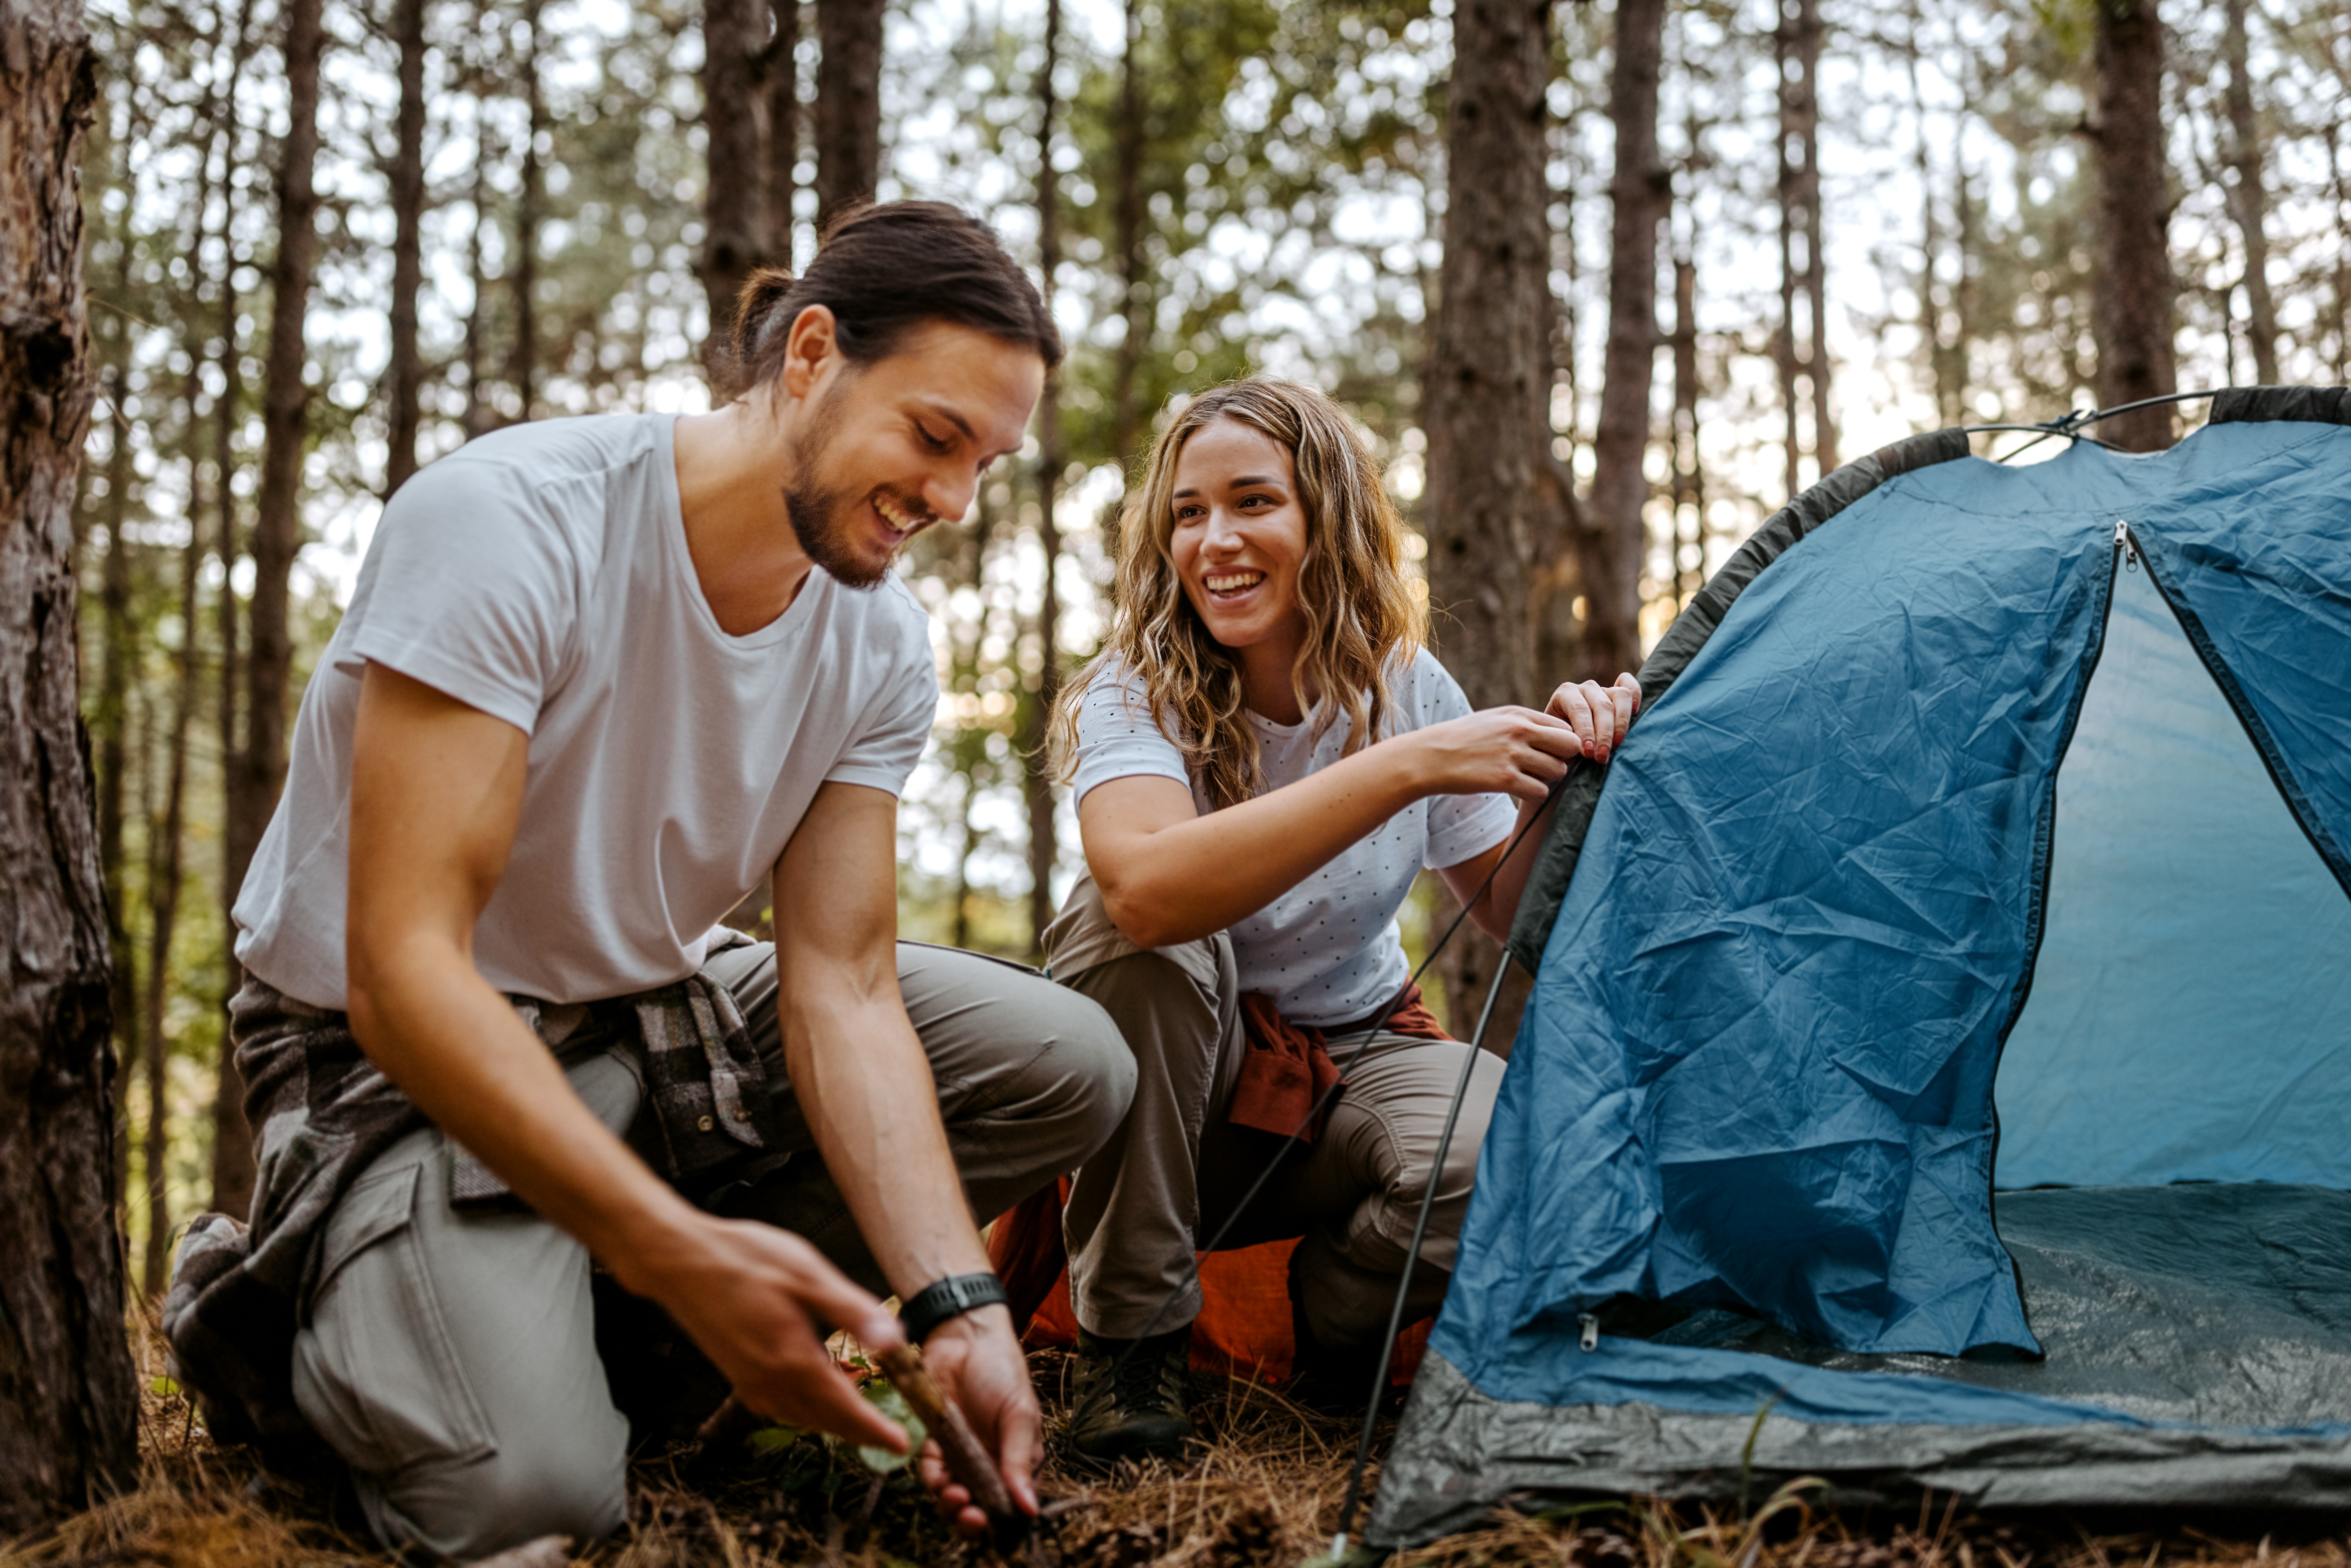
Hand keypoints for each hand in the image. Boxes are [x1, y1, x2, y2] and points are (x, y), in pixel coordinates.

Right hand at [634, 1213, 910, 1453]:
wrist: (681, 1262)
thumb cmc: (744, 1259)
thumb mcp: (808, 1274)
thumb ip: (851, 1311)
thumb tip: (893, 1342)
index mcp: (793, 1359)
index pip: (844, 1409)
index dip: (875, 1430)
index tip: (902, 1444)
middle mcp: (770, 1380)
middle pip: (825, 1420)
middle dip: (859, 1433)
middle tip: (889, 1438)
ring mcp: (749, 1381)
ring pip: (801, 1417)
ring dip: (832, 1424)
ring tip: (860, 1423)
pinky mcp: (736, 1373)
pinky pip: (779, 1406)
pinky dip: (804, 1412)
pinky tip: (813, 1399)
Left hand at [911, 1305, 1041, 1535]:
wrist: (965, 1336)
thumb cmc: (1002, 1371)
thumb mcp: (1019, 1416)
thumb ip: (1019, 1462)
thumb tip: (1030, 1510)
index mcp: (1016, 1459)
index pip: (1010, 1503)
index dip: (1000, 1519)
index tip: (989, 1520)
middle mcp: (988, 1461)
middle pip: (979, 1505)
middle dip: (970, 1517)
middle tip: (968, 1513)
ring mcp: (961, 1453)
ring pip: (952, 1494)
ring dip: (949, 1502)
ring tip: (951, 1493)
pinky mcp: (935, 1441)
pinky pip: (930, 1470)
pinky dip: (931, 1476)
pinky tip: (936, 1471)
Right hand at [1403, 706, 1584, 805]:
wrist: (1430, 757)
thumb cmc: (1463, 739)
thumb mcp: (1495, 720)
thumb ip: (1525, 724)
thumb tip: (1557, 736)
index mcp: (1519, 715)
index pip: (1566, 727)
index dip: (1564, 744)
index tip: (1552, 754)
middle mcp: (1520, 731)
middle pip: (1570, 747)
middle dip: (1563, 760)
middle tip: (1545, 768)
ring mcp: (1512, 754)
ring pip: (1558, 771)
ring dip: (1547, 779)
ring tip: (1527, 779)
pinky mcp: (1504, 779)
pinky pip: (1540, 791)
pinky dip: (1533, 794)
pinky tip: (1518, 790)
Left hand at [1543, 673, 1640, 762]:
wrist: (1563, 738)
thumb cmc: (1560, 742)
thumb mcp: (1559, 742)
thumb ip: (1569, 742)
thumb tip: (1587, 750)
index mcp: (1565, 694)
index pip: (1579, 709)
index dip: (1586, 731)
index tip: (1588, 753)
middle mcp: (1585, 688)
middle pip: (1602, 706)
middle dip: (1604, 734)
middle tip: (1602, 757)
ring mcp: (1604, 688)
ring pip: (1621, 696)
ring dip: (1622, 723)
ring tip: (1617, 745)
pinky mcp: (1617, 692)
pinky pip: (1630, 686)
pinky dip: (1636, 695)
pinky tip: (1636, 711)